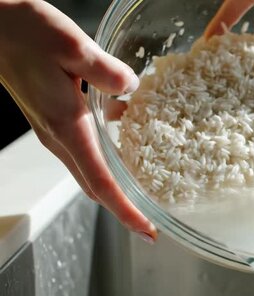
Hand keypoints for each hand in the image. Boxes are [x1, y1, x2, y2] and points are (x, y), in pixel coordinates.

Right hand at [0, 0, 156, 241]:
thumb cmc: (25, 34)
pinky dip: (111, 156)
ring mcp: (56, 132)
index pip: (101, 181)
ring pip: (92, 171)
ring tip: (151, 187)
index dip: (126, 210)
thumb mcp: (72, 46)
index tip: (147, 230)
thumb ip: (106, 71)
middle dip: (125, 208)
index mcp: (67, 126)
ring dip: (119, 185)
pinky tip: (133, 133)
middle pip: (96, 187)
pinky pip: (88, 151)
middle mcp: (60, 137)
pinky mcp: (56, 122)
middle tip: (153, 222)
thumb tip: (133, 88)